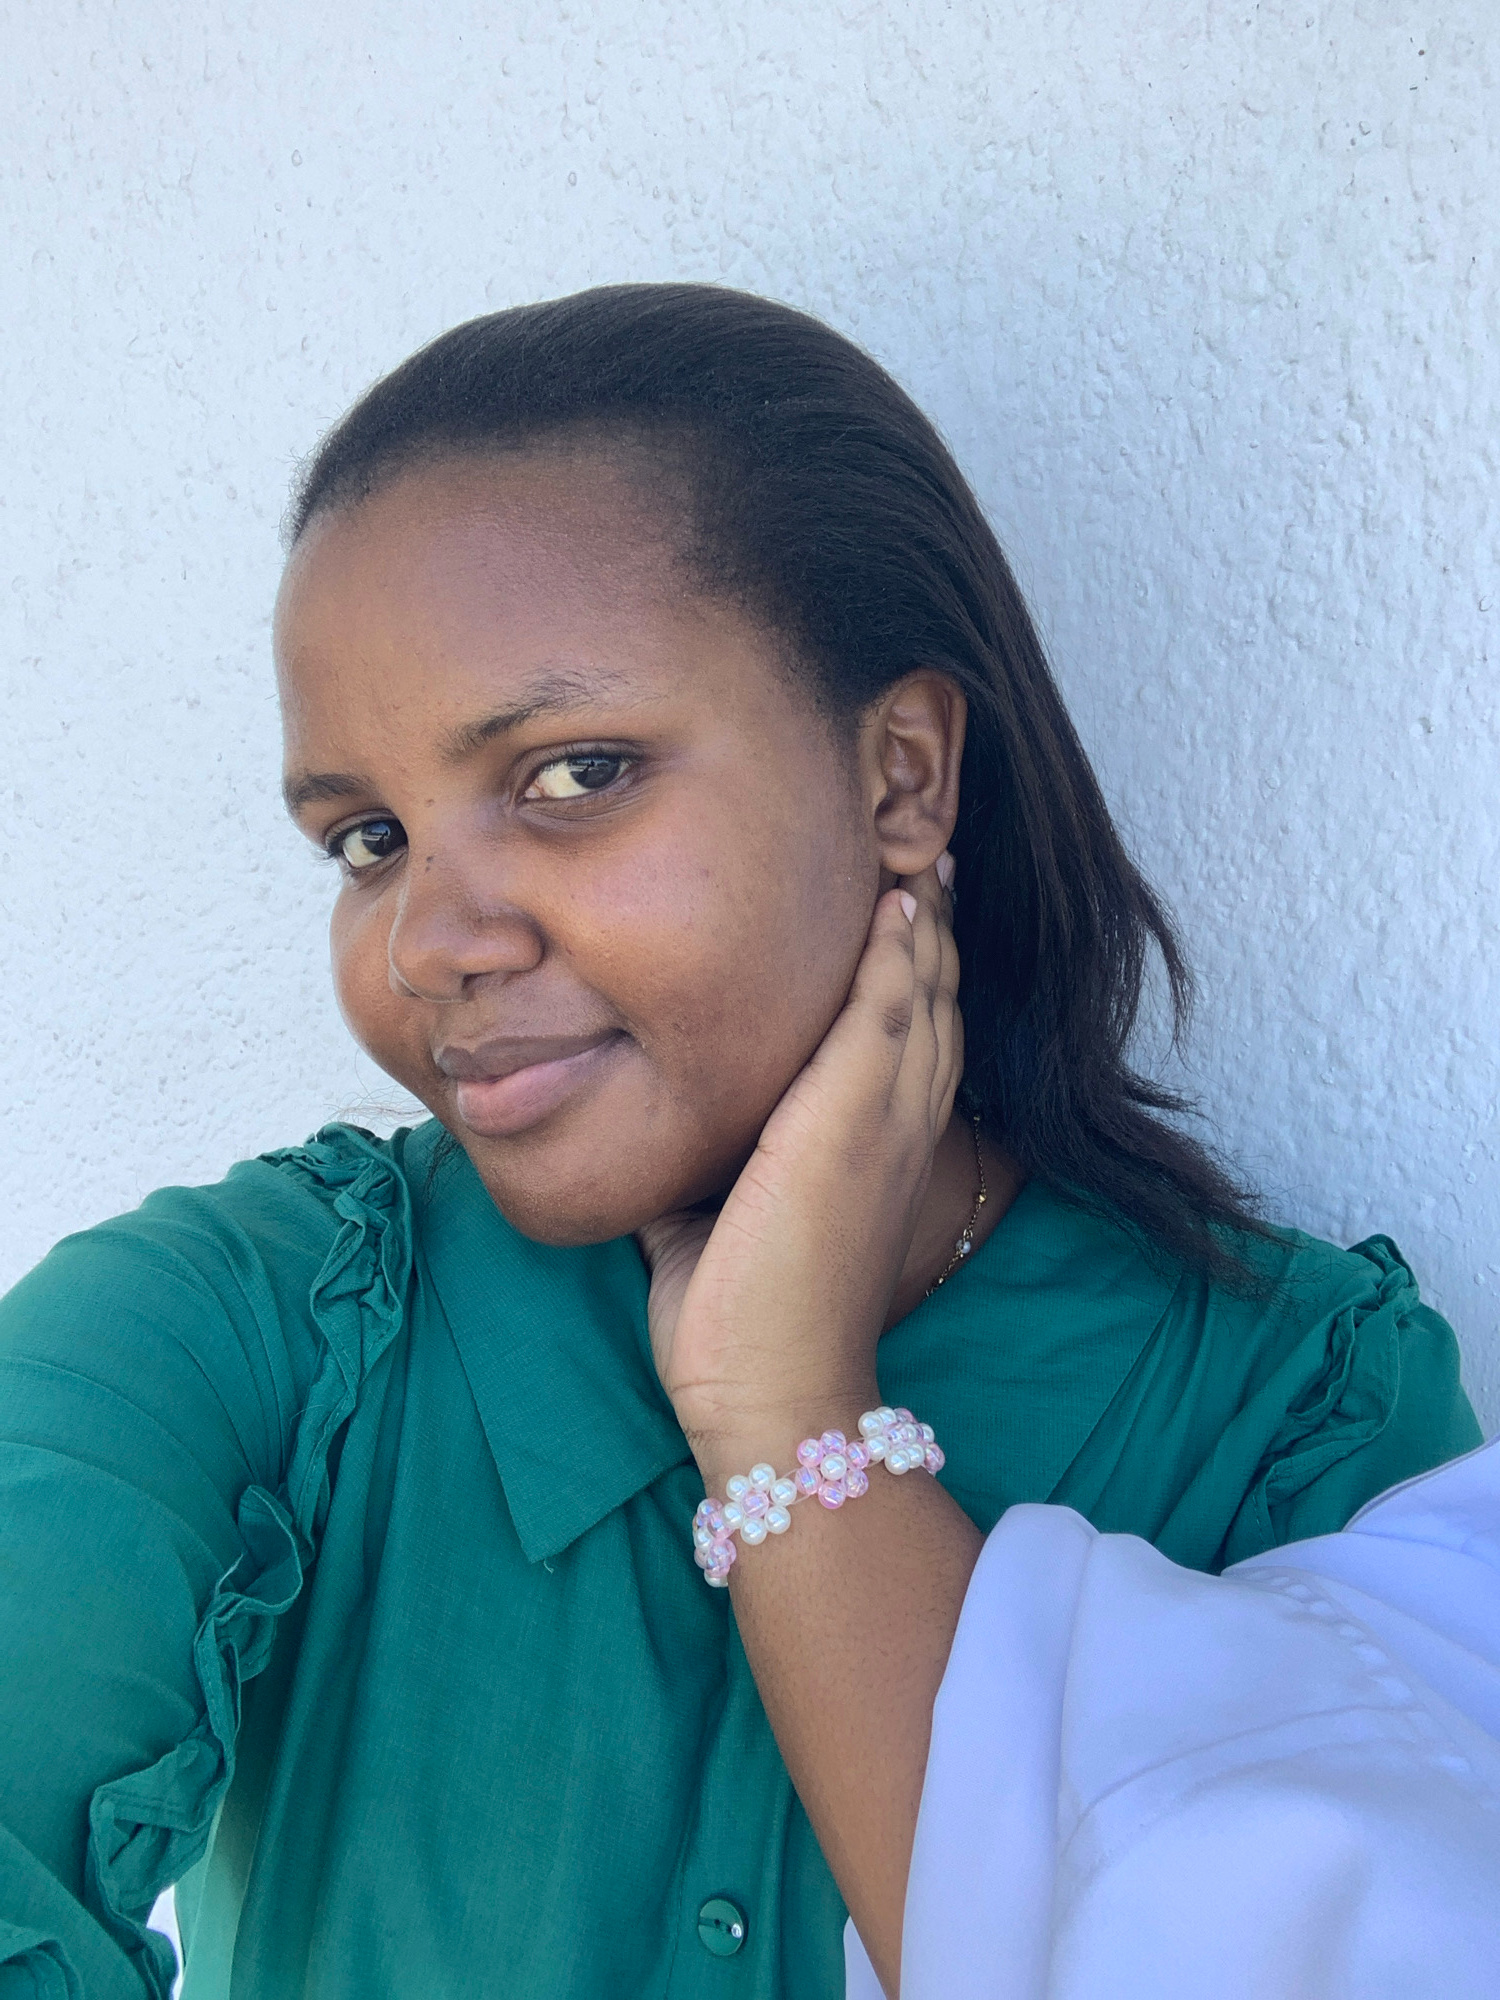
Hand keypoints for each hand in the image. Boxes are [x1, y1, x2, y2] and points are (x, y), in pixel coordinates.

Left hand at [637, 857, 960, 1473]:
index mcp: (873, 1152)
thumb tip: (658, 1134)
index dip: (913, 974)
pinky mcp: (852, 1121)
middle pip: (931, 1002)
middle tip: (927, 858)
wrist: (770, 1391)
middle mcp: (897, 1129)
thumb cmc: (739, 1320)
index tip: (904, 914)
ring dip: (922, 920)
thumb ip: (707, 1162)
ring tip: (920, 854)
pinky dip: (899, 951)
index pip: (905, 1040)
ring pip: (921, 994)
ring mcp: (882, 1121)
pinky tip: (899, 900)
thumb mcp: (716, 1215)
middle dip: (931, 928)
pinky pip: (889, 1011)